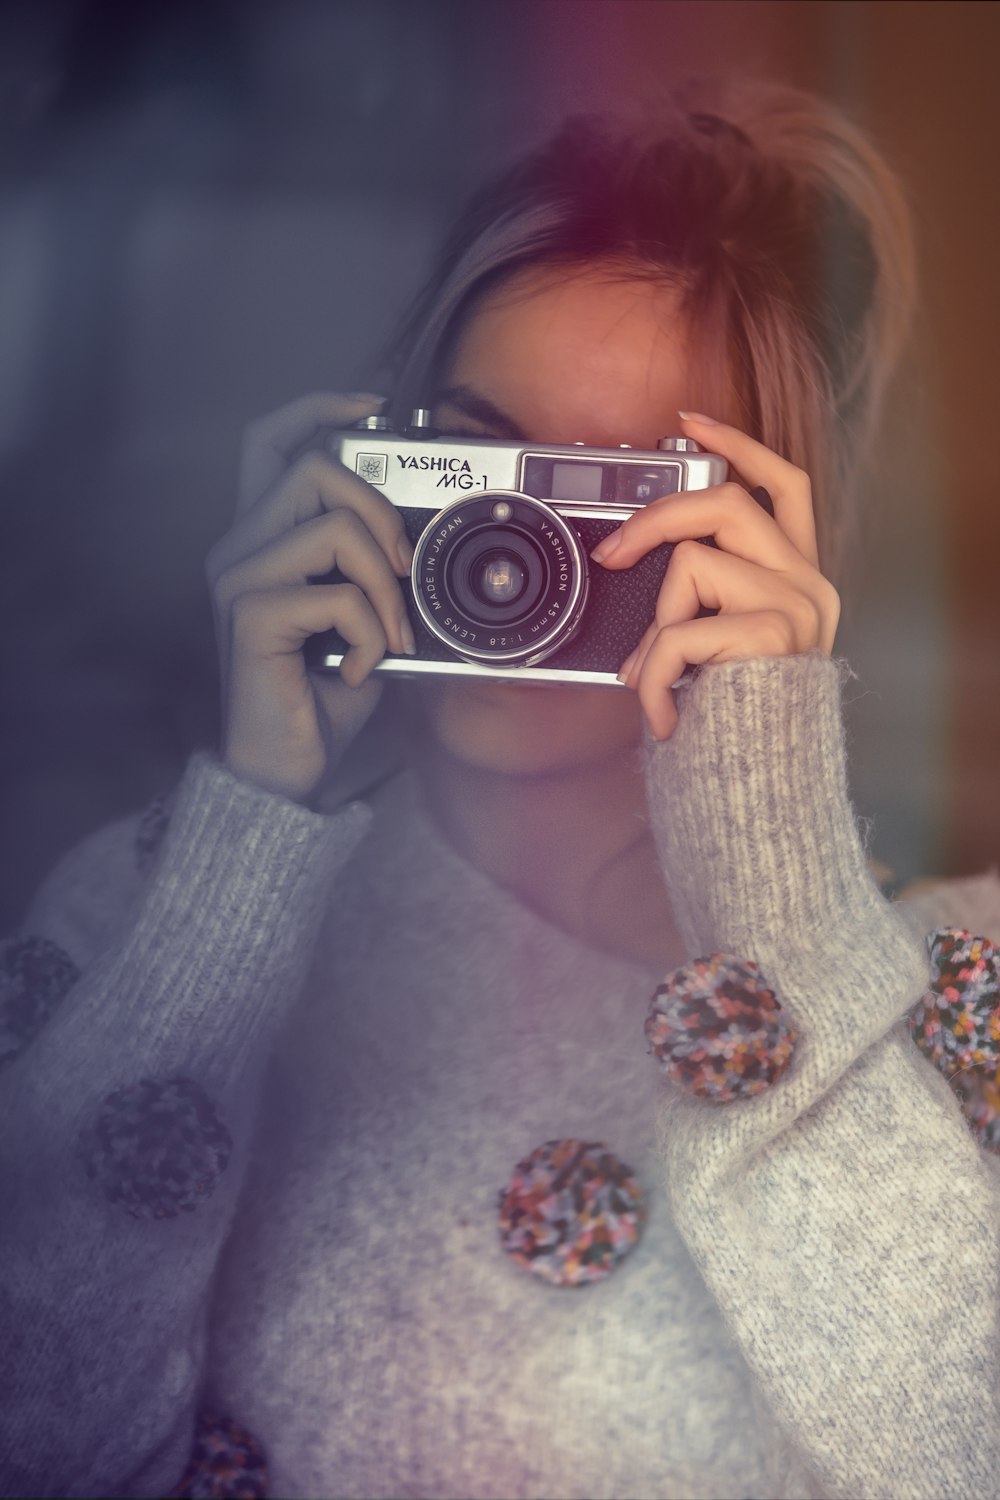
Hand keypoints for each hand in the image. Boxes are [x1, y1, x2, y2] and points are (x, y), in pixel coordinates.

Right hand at [206, 392, 414, 804]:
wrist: (287, 770)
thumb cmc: (321, 696)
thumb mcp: (362, 619)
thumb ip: (373, 569)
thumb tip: (420, 539)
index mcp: (263, 538)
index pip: (272, 441)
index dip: (320, 407)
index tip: (374, 408)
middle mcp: (240, 548)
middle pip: (315, 467)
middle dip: (381, 513)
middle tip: (402, 572)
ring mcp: (238, 579)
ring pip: (334, 527)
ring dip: (385, 585)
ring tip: (387, 635)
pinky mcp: (249, 617)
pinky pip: (336, 595)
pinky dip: (371, 633)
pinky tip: (358, 668)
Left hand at [591, 413, 840, 739]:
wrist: (761, 790)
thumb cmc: (735, 723)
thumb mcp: (719, 649)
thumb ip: (698, 602)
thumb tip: (630, 571)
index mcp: (798, 577)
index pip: (783, 484)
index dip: (738, 445)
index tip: (690, 422)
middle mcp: (808, 584)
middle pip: (727, 503)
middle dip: (655, 519)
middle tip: (613, 554)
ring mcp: (794, 606)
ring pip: (693, 562)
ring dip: (657, 625)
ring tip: (661, 677)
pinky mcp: (772, 634)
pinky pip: (679, 630)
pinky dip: (655, 674)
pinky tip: (664, 712)